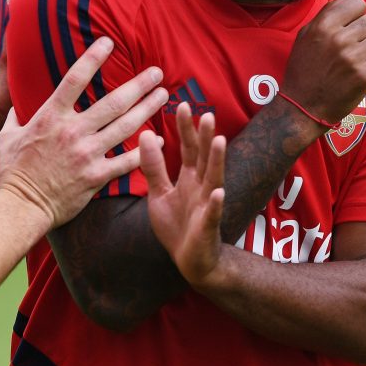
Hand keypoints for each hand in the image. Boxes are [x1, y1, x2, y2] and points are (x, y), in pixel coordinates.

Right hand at [0, 37, 168, 229]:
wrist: (21, 206)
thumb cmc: (13, 171)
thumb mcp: (9, 135)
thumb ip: (17, 113)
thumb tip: (15, 99)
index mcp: (51, 116)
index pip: (75, 79)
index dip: (93, 57)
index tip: (108, 42)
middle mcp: (73, 131)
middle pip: (113, 102)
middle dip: (138, 84)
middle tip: (156, 72)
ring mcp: (87, 154)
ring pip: (125, 127)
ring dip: (147, 109)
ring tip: (163, 95)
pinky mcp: (96, 176)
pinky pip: (126, 161)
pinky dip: (145, 150)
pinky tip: (159, 139)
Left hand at [139, 103, 226, 284]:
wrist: (191, 261)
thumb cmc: (176, 225)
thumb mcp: (159, 193)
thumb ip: (153, 167)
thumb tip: (145, 134)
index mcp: (188, 178)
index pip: (188, 148)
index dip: (186, 128)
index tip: (182, 104)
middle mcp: (201, 187)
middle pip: (203, 158)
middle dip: (205, 137)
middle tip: (207, 114)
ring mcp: (206, 205)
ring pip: (213, 179)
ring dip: (217, 161)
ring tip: (220, 141)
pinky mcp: (207, 226)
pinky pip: (212, 213)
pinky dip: (215, 203)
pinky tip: (218, 192)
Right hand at [281, 0, 365, 126]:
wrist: (302, 107)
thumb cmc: (304, 69)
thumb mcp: (307, 35)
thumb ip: (330, 11)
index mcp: (322, 26)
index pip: (357, 3)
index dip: (357, 14)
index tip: (350, 27)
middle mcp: (338, 39)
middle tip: (358, 44)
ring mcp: (352, 58)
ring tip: (365, 55)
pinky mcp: (365, 76)